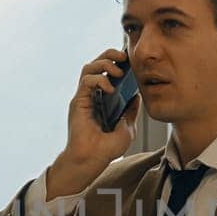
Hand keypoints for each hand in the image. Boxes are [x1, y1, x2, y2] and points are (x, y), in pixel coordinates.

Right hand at [50, 49, 141, 195]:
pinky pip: (86, 81)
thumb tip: (138, 96)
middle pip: (97, 63)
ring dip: (104, 63)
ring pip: (89, 67)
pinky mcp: (78, 101)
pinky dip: (99, 79)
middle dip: (111, 55)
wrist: (93, 160)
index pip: (109, 72)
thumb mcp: (127, 128)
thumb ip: (131, 111)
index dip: (119, 62)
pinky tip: (110, 88)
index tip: (131, 60)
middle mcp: (93, 95)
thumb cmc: (106, 149)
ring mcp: (84, 97)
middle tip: (124, 57)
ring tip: (117, 71)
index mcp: (104, 99)